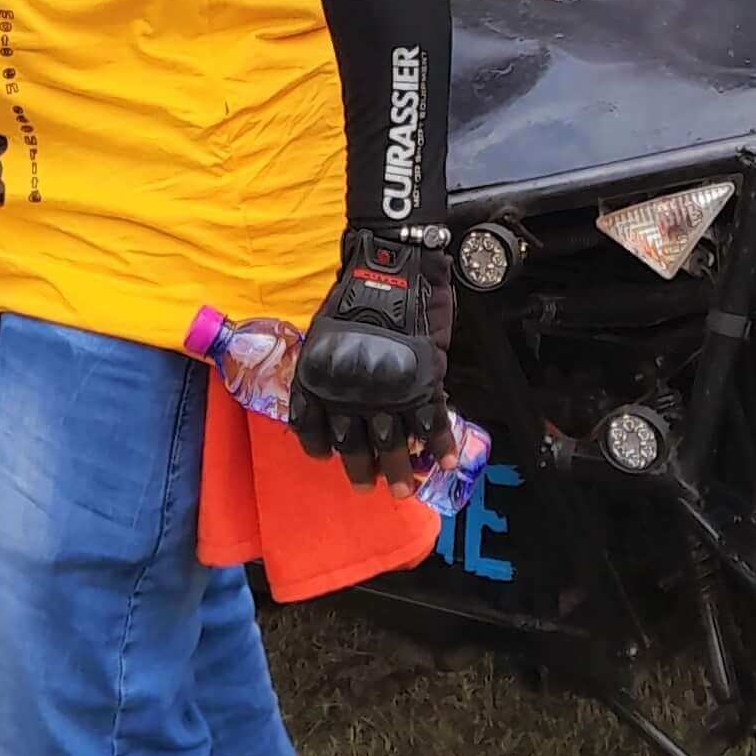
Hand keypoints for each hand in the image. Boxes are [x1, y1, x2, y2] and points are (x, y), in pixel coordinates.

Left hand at [290, 229, 455, 491]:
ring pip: (392, 444)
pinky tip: (444, 463)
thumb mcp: (323, 331)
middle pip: (353, 446)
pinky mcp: (422, 382)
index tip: (329, 459)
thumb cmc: (354, 293)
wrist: (391, 266)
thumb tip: (336, 390)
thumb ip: (328, 367)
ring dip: (400, 470)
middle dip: (363, 471)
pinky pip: (431, 423)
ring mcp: (387, 392)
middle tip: (370, 487)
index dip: (320, 449)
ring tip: (405, 490)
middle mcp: (348, 394)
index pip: (312, 430)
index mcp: (318, 381)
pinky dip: (439, 446)